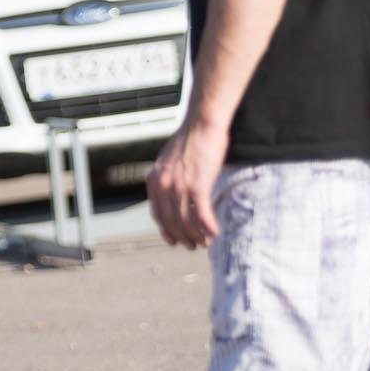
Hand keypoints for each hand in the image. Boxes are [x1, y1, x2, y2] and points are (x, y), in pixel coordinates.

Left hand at [146, 120, 226, 249]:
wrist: (201, 124)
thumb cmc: (189, 141)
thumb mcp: (168, 162)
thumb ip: (166, 179)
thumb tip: (171, 196)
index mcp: (154, 181)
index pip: (158, 215)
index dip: (167, 231)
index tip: (174, 240)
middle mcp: (163, 186)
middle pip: (172, 222)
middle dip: (183, 237)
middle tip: (194, 245)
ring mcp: (179, 187)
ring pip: (187, 221)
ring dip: (197, 235)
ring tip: (206, 242)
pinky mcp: (198, 186)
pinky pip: (203, 214)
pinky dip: (209, 227)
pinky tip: (215, 232)